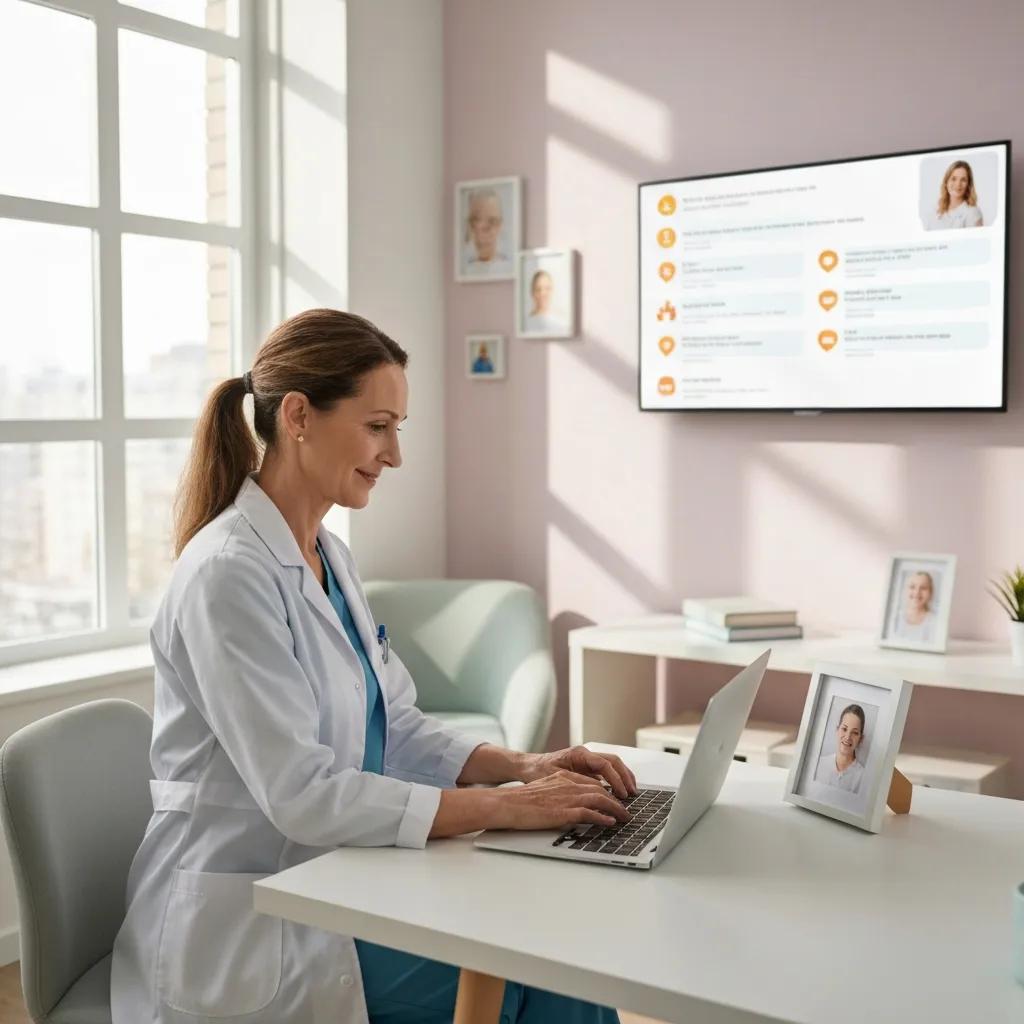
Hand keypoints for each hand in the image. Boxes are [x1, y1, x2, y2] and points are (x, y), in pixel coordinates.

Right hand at [490, 770, 630, 830]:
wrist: (506, 803)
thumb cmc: (520, 800)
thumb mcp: (543, 789)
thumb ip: (559, 792)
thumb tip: (571, 805)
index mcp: (562, 777)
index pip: (592, 781)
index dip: (607, 790)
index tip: (616, 798)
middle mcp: (567, 783)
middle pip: (600, 788)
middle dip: (616, 800)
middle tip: (625, 810)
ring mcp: (566, 797)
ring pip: (600, 798)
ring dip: (615, 808)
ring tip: (624, 817)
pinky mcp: (563, 812)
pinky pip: (589, 813)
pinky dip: (603, 817)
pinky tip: (610, 823)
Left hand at [521, 746, 637, 798]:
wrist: (528, 766)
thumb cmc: (538, 772)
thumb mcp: (557, 778)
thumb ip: (577, 783)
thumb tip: (598, 791)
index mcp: (579, 754)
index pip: (605, 764)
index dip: (616, 779)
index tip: (622, 793)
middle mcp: (585, 754)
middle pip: (613, 761)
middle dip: (625, 776)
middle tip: (632, 793)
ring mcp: (587, 759)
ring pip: (612, 764)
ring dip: (623, 777)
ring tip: (631, 791)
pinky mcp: (586, 766)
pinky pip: (606, 770)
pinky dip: (615, 779)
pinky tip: (620, 790)